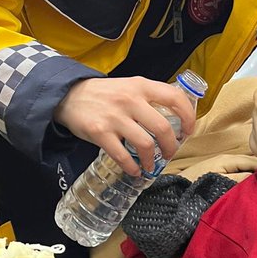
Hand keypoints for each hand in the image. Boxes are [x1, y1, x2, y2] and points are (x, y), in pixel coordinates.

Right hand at [54, 76, 195, 174]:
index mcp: (141, 86)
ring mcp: (114, 117)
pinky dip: (132, 167)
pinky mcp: (100, 132)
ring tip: (151, 166)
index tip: (188, 131)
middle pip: (163, 127)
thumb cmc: (103, 94)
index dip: (188, 117)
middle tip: (170, 153)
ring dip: (152, 161)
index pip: (175, 98)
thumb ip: (149, 98)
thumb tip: (174, 118)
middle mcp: (130, 100)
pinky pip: (122, 156)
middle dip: (171, 146)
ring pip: (145, 144)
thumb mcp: (129, 86)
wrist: (68, 95)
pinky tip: (134, 170)